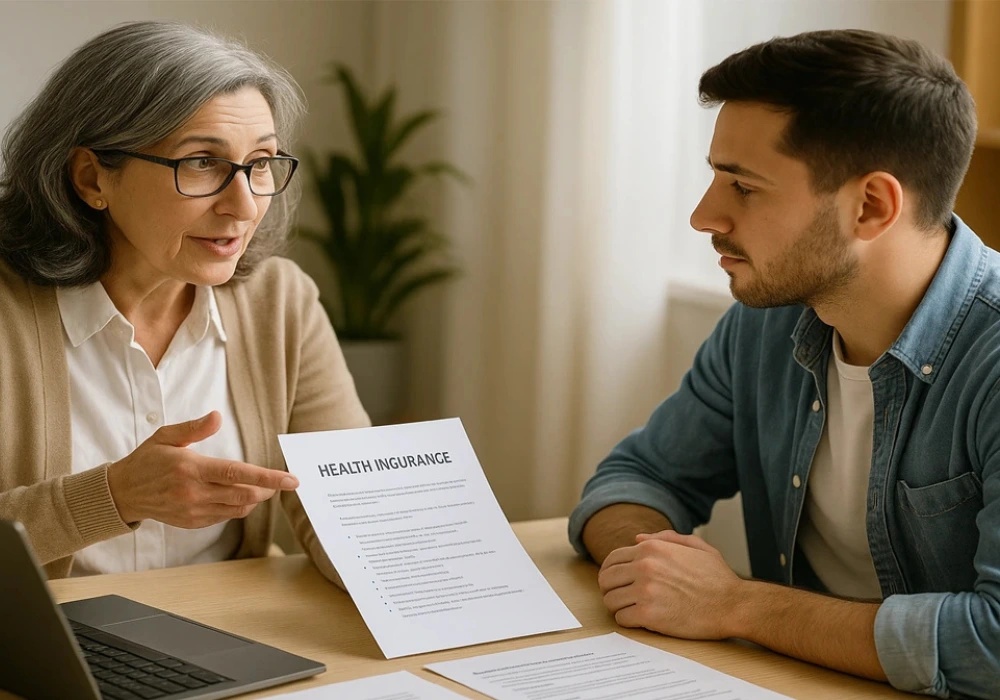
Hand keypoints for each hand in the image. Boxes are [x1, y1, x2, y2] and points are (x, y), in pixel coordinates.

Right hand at [107, 411, 298, 527]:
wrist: (123, 493)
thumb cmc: (147, 460)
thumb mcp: (166, 437)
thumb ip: (194, 428)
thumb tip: (217, 417)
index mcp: (191, 469)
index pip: (237, 474)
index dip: (267, 477)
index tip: (291, 480)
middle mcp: (194, 493)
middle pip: (244, 495)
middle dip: (267, 489)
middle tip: (279, 481)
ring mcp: (194, 511)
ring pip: (238, 509)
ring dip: (255, 499)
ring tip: (261, 487)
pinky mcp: (193, 522)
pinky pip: (225, 517)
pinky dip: (239, 507)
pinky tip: (239, 496)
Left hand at [598, 529, 743, 639]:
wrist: (733, 605)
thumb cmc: (717, 577)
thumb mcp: (695, 546)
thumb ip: (665, 538)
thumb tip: (637, 537)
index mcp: (652, 549)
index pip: (612, 559)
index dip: (612, 572)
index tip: (618, 582)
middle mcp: (644, 566)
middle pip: (606, 579)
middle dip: (611, 589)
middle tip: (622, 598)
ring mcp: (645, 591)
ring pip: (610, 600)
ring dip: (618, 606)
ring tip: (632, 610)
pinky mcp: (648, 615)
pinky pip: (621, 618)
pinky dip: (628, 621)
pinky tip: (640, 620)